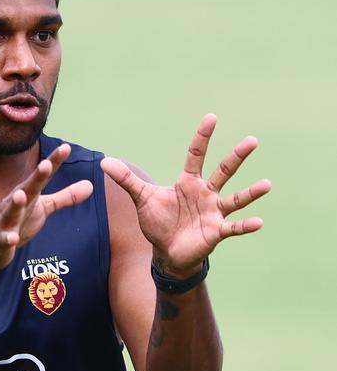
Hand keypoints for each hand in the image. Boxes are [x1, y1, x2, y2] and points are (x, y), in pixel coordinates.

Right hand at [0, 144, 93, 269]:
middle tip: (46, 164)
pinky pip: (3, 240)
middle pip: (27, 189)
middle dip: (36, 177)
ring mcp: (6, 222)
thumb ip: (66, 197)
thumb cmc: (19, 221)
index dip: (54, 162)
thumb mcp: (43, 207)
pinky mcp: (0, 242)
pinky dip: (7, 239)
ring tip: (20, 195)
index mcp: (28, 194)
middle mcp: (16, 203)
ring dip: (15, 204)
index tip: (66, 148)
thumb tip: (91, 185)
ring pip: (11, 212)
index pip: (42, 176)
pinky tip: (12, 238)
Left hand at [101, 114, 270, 277]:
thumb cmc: (158, 222)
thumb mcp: (141, 198)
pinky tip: (258, 222)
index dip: (202, 137)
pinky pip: (233, 227)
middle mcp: (205, 193)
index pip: (196, 154)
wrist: (165, 252)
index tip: (211, 118)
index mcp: (188, 182)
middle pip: (223, 171)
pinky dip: (245, 225)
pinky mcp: (216, 231)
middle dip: (237, 156)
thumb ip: (126, 180)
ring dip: (250, 193)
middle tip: (252, 140)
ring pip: (235, 198)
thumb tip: (104, 162)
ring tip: (266, 184)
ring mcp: (213, 212)